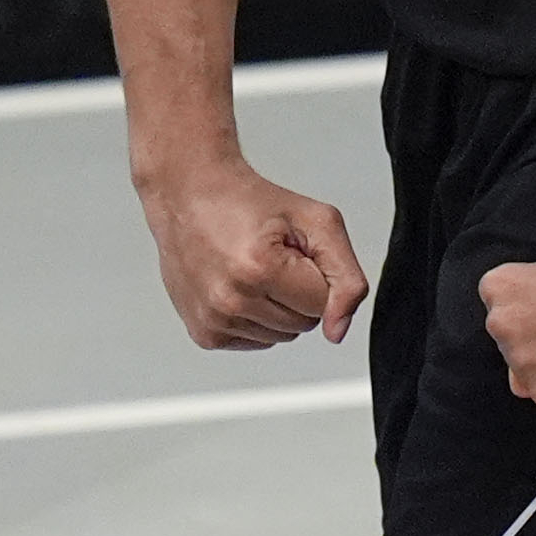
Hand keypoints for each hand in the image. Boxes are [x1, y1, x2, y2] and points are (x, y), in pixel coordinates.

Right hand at [137, 158, 367, 351]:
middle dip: (298, 292)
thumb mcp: (316, 221)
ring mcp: (214, 321)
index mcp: (259, 268)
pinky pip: (257, 341)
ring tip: (252, 269)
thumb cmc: (248, 202)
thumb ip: (345, 277)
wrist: (189, 194)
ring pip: (282, 336)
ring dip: (276, 307)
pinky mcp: (204, 334)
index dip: (315, 274)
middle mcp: (230, 299)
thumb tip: (338, 330)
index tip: (291, 250)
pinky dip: (255, 317)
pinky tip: (238, 286)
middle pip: (303, 323)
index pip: (322, 304)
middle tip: (271, 256)